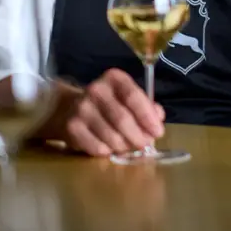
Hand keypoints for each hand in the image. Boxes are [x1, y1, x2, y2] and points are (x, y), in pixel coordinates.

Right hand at [44, 69, 165, 156]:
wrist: (71, 109)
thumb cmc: (110, 103)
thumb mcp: (129, 97)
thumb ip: (147, 106)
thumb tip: (158, 118)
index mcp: (114, 78)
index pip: (133, 97)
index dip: (148, 117)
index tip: (158, 132)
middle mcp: (96, 90)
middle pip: (122, 119)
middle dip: (138, 136)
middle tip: (146, 145)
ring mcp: (82, 108)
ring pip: (111, 136)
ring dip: (125, 146)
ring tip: (129, 147)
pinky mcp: (72, 127)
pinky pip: (97, 147)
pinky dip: (109, 152)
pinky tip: (111, 148)